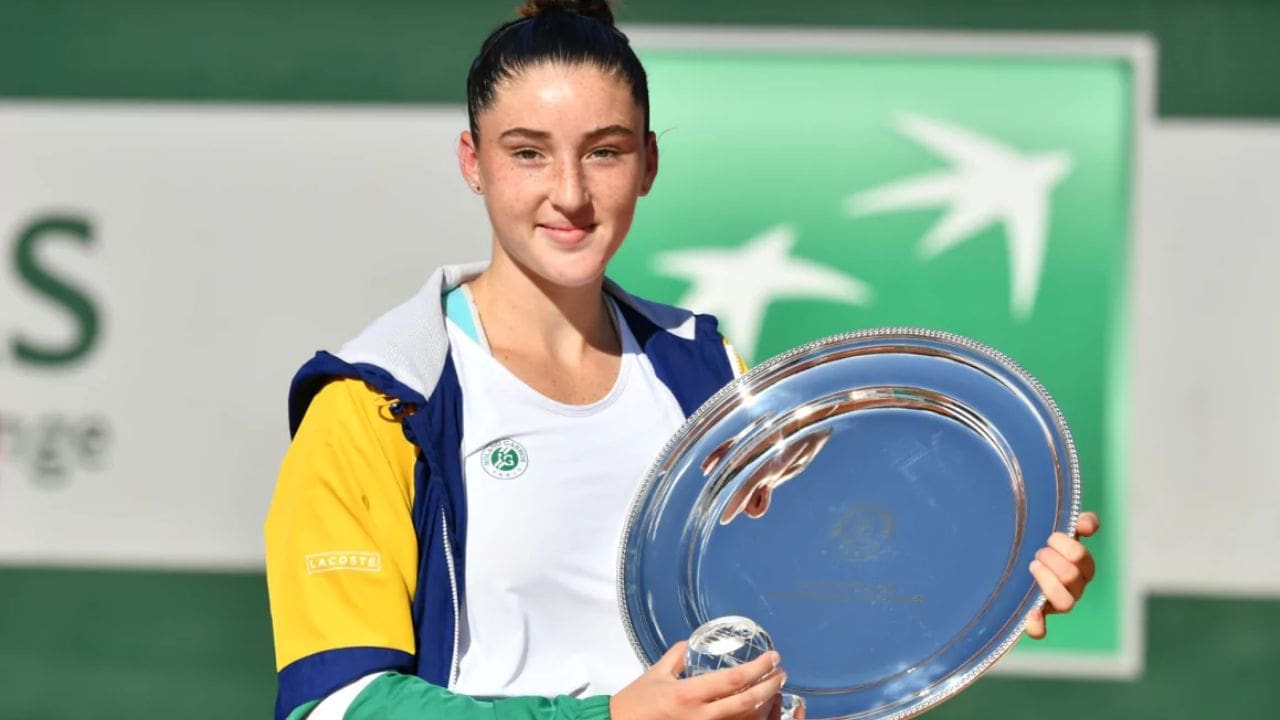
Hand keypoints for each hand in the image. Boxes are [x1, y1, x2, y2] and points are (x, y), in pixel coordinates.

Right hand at [610, 641, 787, 719]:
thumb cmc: (634, 704)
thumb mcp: (655, 674)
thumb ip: (676, 657)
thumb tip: (689, 646)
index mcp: (688, 694)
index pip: (735, 680)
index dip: (759, 668)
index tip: (773, 658)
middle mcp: (700, 716)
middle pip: (747, 703)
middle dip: (769, 687)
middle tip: (781, 674)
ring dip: (763, 705)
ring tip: (772, 690)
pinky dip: (747, 717)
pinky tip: (754, 708)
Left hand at [1025, 511, 1099, 638]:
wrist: (1012, 562)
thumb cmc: (1042, 545)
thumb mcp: (1059, 531)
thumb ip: (1078, 523)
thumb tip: (1088, 524)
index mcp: (1081, 568)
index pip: (1083, 559)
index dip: (1067, 546)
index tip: (1050, 537)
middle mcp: (1073, 589)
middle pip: (1072, 577)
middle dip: (1051, 559)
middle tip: (1037, 552)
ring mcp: (1055, 606)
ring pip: (1066, 604)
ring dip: (1048, 583)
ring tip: (1032, 567)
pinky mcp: (1036, 619)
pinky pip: (1041, 632)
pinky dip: (1038, 625)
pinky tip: (1032, 612)